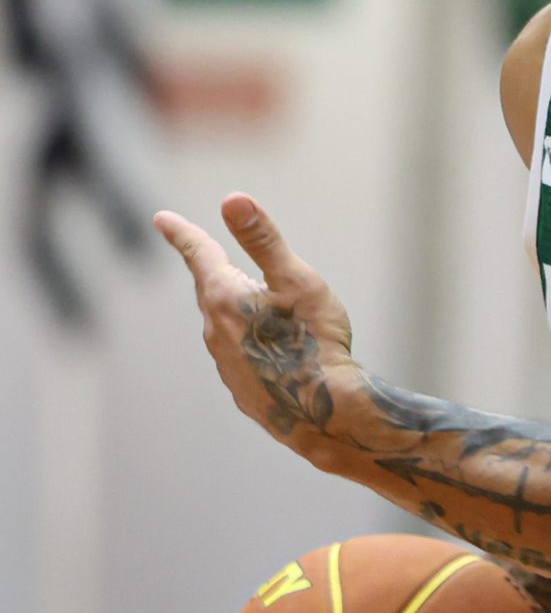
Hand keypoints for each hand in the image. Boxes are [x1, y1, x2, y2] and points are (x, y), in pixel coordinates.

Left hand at [154, 193, 356, 452]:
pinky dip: (250, 345)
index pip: (199, 255)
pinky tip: (276, 355)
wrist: (327, 413)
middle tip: (214, 256)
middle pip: (212, 291)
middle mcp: (216, 332)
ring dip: (238, 313)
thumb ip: (263, 240)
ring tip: (266, 311)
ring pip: (225, 326)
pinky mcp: (242, 391)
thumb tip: (232, 199)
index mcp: (225, 297)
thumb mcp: (296, 280)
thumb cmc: (316, 342)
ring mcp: (226, 365)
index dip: (182, 233)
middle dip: (214, 273)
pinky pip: (239, 357)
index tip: (162, 219)